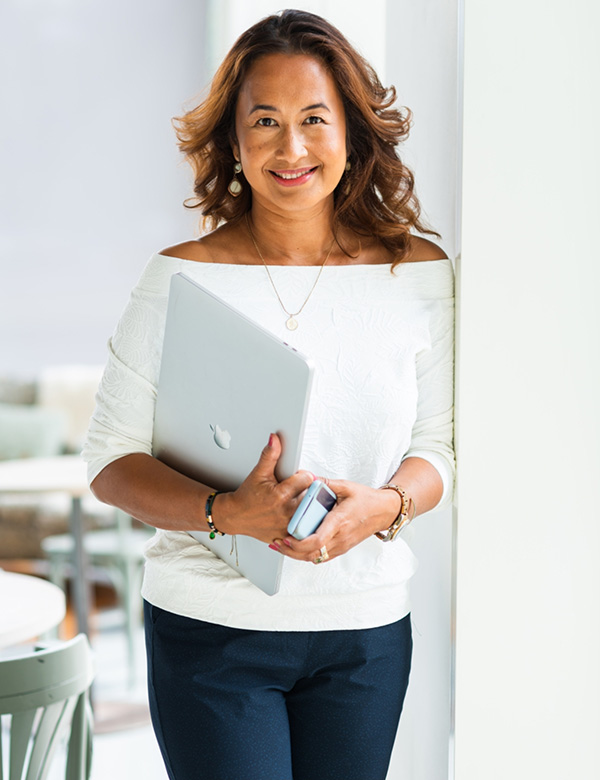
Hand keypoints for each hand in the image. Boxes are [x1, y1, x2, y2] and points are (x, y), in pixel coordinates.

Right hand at [213, 433, 314, 543]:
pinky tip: (296, 515)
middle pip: (312, 495)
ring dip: (307, 505)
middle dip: (307, 490)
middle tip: (298, 490)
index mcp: (280, 495)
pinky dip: (304, 521)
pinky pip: (305, 526)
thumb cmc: (247, 496)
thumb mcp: (258, 473)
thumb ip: (269, 455)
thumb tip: (275, 438)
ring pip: (311, 510)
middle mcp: (286, 511)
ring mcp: (288, 525)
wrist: (236, 516)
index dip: (303, 476)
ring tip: (297, 501)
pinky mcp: (288, 535)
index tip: (297, 478)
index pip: (307, 479)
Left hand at [272, 478, 400, 563]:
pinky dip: (306, 555)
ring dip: (296, 555)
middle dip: (291, 551)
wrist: (383, 511)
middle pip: (312, 554)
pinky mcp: (341, 548)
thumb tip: (306, 477)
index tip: (285, 537)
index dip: (299, 543)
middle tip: (276, 543)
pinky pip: (321, 557)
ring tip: (281, 545)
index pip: (318, 540)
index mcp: (340, 521)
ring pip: (315, 558)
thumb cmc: (366, 500)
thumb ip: (325, 483)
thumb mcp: (346, 486)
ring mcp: (341, 545)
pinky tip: (296, 548)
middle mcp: (341, 537)